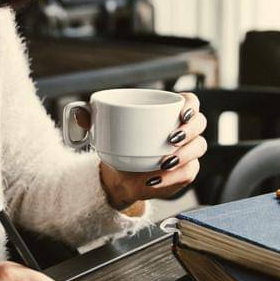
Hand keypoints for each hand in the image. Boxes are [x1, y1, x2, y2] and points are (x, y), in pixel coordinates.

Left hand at [97, 92, 207, 207]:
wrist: (118, 176)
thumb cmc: (117, 145)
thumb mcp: (103, 130)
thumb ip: (90, 118)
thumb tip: (78, 112)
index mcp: (168, 112)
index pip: (190, 102)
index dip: (191, 105)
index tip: (181, 113)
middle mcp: (183, 130)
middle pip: (200, 124)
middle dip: (190, 130)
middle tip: (172, 138)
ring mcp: (187, 152)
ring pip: (199, 148)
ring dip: (185, 154)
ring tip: (164, 161)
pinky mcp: (185, 172)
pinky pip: (189, 173)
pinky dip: (173, 177)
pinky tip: (156, 179)